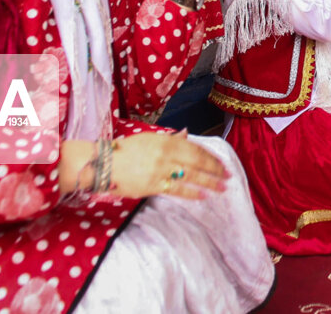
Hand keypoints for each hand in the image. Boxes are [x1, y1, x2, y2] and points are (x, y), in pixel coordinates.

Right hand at [109, 131, 228, 199]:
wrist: (103, 164)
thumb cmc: (125, 150)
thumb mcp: (149, 138)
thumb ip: (170, 139)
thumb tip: (186, 134)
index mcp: (166, 140)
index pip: (195, 148)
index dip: (210, 156)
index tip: (221, 163)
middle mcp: (166, 154)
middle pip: (197, 161)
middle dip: (215, 169)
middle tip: (228, 176)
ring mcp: (161, 170)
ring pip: (191, 176)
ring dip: (209, 182)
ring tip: (221, 187)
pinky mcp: (153, 186)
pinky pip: (177, 190)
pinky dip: (192, 193)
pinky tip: (203, 196)